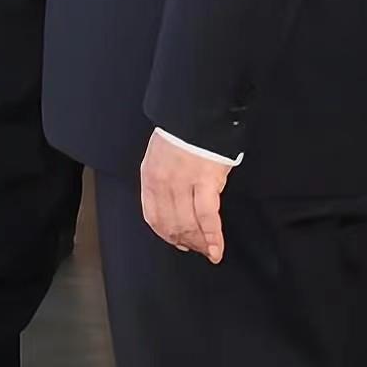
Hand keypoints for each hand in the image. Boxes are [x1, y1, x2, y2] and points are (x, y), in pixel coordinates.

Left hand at [138, 134, 230, 262]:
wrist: (197, 113)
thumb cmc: (181, 134)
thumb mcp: (160, 156)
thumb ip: (162, 181)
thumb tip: (173, 206)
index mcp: (150, 176)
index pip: (153, 216)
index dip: (166, 235)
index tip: (177, 242)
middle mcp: (163, 183)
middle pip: (172, 225)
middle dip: (185, 241)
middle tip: (197, 249)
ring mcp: (183, 184)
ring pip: (189, 225)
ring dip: (200, 243)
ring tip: (209, 252)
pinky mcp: (205, 182)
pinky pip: (207, 218)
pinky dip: (213, 237)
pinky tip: (217, 249)